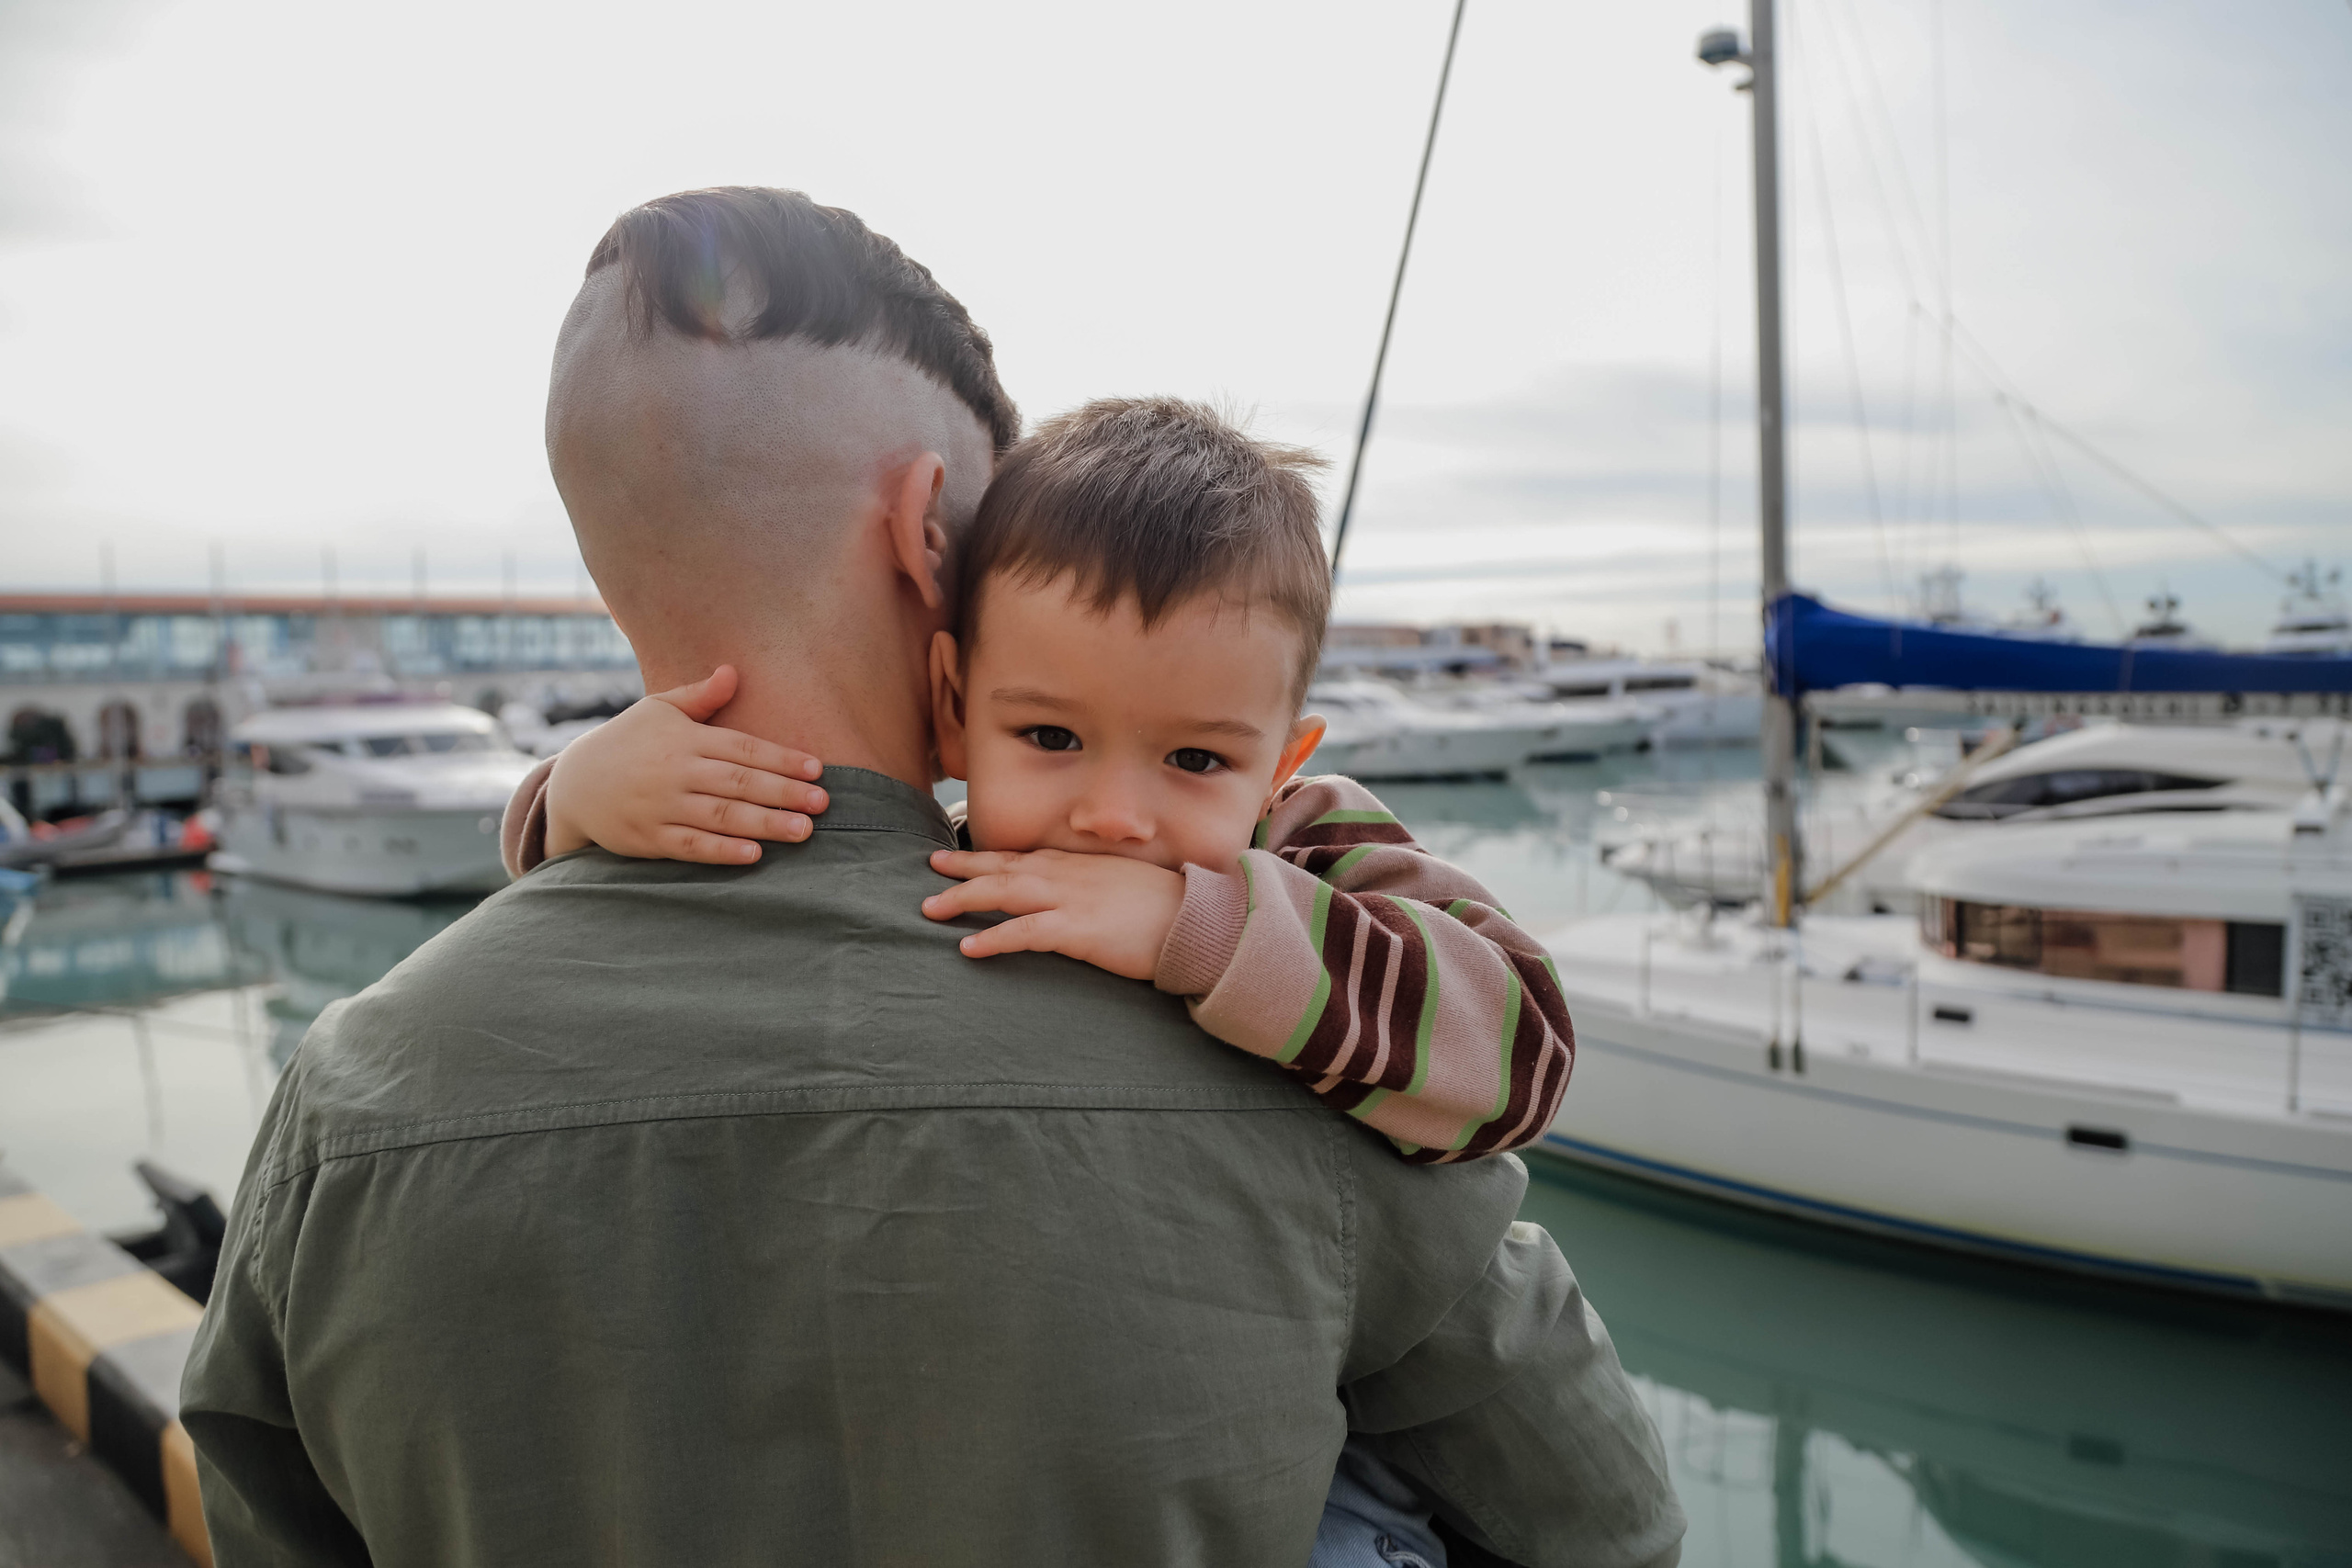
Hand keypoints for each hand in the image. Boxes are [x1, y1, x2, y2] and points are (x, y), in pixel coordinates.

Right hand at [544, 665, 826, 863]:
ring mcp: (662, 807)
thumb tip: (733, 672)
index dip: (781, 758)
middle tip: (823, 803)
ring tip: (803, 830)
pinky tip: (754, 855)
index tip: (817, 768)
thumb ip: (700, 696)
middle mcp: (676, 772)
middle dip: (784, 793)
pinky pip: (691, 846)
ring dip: (765, 824)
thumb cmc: (627, 742)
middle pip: (738, 783)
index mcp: (684, 738)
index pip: (742, 748)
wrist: (575, 784)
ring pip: (720, 816)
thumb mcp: (658, 709)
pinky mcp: (649, 839)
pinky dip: (722, 852)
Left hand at [921, 848, 1186, 981]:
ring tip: (930, 909)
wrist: (1200, 921)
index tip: (956, 855)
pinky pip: (1025, 932)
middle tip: (931, 868)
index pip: (1023, 856)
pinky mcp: (1078, 930)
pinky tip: (967, 948)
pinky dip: (994, 938)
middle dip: (964, 868)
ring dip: (964, 898)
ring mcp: (1072, 900)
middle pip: (1005, 867)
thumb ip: (1094, 886)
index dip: (986, 855)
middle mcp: (1069, 875)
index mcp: (1080, 865)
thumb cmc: (1169, 907)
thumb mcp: (1125, 885)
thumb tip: (1076, 898)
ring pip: (1005, 892)